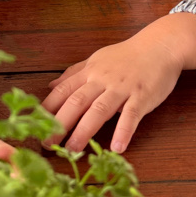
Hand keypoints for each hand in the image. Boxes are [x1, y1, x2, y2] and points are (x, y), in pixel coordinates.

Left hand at [40, 28, 183, 154]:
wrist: (161, 45)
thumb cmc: (128, 55)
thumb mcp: (97, 59)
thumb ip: (74, 73)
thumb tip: (50, 86)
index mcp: (90, 72)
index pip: (62, 91)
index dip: (47, 108)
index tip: (35, 126)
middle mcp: (102, 80)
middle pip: (76, 102)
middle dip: (59, 124)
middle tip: (47, 144)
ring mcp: (122, 88)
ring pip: (99, 110)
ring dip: (84, 131)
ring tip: (73, 150)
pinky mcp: (142, 96)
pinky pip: (131, 115)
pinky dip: (124, 131)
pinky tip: (117, 148)